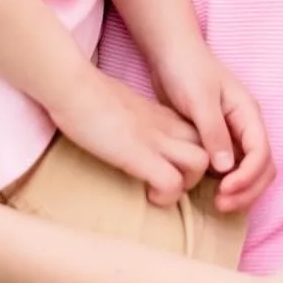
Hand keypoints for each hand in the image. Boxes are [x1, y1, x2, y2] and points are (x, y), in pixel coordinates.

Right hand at [49, 66, 209, 208]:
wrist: (74, 86)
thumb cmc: (88, 97)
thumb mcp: (123, 108)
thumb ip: (136, 121)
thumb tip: (130, 134)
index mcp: (161, 115)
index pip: (199, 133)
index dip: (195, 154)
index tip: (178, 169)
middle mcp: (165, 126)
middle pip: (208, 146)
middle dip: (198, 173)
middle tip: (172, 184)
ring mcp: (155, 139)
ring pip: (200, 163)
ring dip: (186, 185)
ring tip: (161, 192)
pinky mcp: (139, 154)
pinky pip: (171, 181)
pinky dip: (165, 196)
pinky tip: (147, 196)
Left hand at [152, 40, 275, 214]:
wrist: (169, 54)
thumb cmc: (186, 69)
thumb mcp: (199, 99)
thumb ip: (214, 132)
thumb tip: (227, 168)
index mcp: (247, 113)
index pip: (261, 153)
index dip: (248, 177)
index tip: (225, 190)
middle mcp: (245, 127)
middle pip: (262, 168)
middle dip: (248, 190)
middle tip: (221, 205)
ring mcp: (233, 135)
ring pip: (250, 172)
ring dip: (240, 192)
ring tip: (216, 204)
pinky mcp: (216, 142)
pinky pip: (231, 170)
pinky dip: (227, 185)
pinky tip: (209, 194)